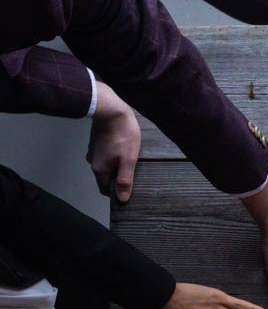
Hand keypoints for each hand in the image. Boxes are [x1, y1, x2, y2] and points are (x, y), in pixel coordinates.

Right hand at [87, 82, 140, 202]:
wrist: (111, 109)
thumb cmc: (123, 135)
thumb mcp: (128, 159)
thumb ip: (125, 179)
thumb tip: (122, 199)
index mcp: (99, 169)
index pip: (105, 189)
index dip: (116, 192)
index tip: (129, 190)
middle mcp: (92, 162)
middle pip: (105, 177)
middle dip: (117, 179)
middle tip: (134, 174)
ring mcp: (93, 151)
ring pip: (105, 165)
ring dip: (116, 166)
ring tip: (131, 162)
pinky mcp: (96, 142)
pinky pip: (105, 155)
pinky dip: (113, 157)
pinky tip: (123, 151)